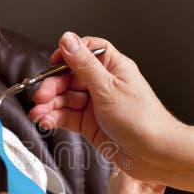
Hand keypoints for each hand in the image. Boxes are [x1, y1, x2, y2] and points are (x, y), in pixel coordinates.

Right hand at [29, 32, 181, 181]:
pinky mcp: (90, 124)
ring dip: (49, 105)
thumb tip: (68, 40)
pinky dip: (54, 118)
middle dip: (53, 86)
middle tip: (41, 97)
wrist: (154, 153)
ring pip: (65, 99)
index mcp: (113, 67)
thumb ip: (84, 64)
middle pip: (69, 77)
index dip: (67, 55)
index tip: (53, 62)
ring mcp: (95, 105)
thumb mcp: (108, 87)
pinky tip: (46, 120)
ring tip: (39, 113)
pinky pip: (66, 116)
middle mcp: (103, 84)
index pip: (85, 52)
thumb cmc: (143, 120)